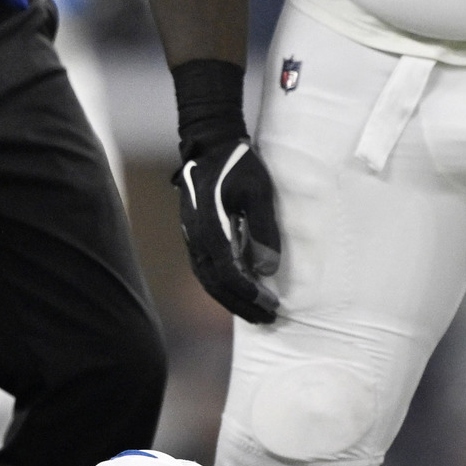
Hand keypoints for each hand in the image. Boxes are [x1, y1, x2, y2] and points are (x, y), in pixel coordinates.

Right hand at [174, 134, 280, 323]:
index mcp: (211, 230)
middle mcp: (197, 239)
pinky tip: (239, 291)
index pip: (229, 275)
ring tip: (256, 313)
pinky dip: (223, 286)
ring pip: (209, 280)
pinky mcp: (195, 235)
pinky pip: (206, 270)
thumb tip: (268, 268)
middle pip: (217, 285)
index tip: (272, 307)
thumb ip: (263, 229)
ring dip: (232, 300)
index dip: (250, 295)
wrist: (210, 145)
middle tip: (268, 320)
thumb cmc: (238, 165)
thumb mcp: (258, 192)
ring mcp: (193, 238)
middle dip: (242, 306)